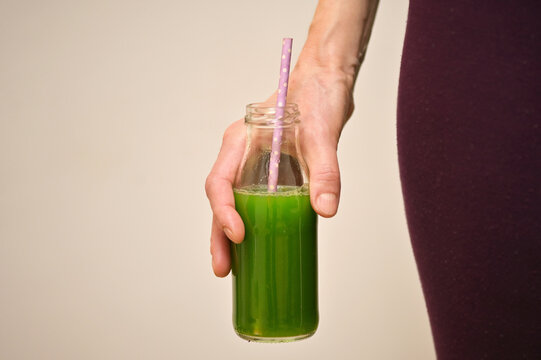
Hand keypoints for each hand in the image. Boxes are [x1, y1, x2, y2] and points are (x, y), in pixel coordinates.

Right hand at [205, 64, 354, 276]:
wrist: (326, 81)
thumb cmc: (318, 96)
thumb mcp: (323, 134)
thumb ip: (325, 171)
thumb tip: (325, 211)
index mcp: (241, 140)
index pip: (221, 181)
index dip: (225, 211)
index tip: (239, 234)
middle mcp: (240, 155)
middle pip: (221, 200)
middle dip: (219, 235)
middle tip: (223, 268)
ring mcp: (251, 164)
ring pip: (232, 204)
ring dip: (229, 235)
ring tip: (232, 268)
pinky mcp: (267, 172)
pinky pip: (252, 201)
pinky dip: (251, 224)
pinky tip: (256, 247)